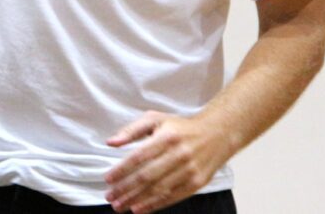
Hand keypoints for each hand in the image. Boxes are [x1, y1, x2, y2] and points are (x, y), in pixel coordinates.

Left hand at [103, 111, 231, 213]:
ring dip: (137, 200)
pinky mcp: (197, 183)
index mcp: (166, 137)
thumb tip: (110, 142)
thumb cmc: (179, 127)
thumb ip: (131, 130)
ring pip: (159, 189)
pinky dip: (155, 205)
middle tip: (110, 197)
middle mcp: (179, 155)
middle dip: (126, 189)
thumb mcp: (155, 119)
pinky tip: (140, 209)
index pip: (139, 157)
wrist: (216, 135)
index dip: (122, 170)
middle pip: (148, 176)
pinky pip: (172, 197)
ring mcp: (190, 171)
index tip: (107, 179)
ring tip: (120, 206)